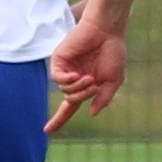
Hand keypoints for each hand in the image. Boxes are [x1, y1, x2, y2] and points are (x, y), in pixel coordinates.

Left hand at [50, 13, 127, 127]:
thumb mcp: (113, 80)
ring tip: (89, 78)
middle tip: (94, 86)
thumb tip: (92, 112)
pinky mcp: (59, 59)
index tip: (47, 131)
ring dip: (78, 88)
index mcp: (85, 84)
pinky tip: (77, 75)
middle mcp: (74, 78)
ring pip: (65, 90)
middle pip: (71, 100)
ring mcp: (66, 68)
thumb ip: (104, 97)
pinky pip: (58, 78)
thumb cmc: (113, 51)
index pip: (70, 106)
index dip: (59, 119)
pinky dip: (67, 80)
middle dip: (83, 96)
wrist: (107, 31)